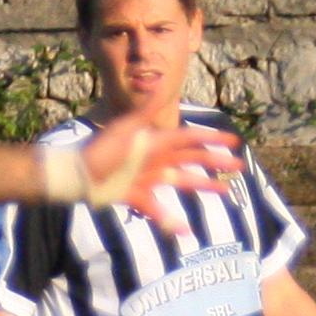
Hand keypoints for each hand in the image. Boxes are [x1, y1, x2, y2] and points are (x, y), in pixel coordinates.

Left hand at [76, 114, 241, 223]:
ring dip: (204, 185)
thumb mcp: (125, 128)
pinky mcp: (137, 196)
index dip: (212, 139)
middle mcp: (155, 158)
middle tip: (239, 166)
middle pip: (192, 159)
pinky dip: (171, 220)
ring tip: (225, 191)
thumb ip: (145, 110)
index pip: (190, 139)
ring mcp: (147, 178)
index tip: (233, 141)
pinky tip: (186, 230)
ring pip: (182, 181)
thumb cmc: (100, 149)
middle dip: (215, 162)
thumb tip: (160, 84)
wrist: (77, 175)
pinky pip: (158, 209)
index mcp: (156, 141)